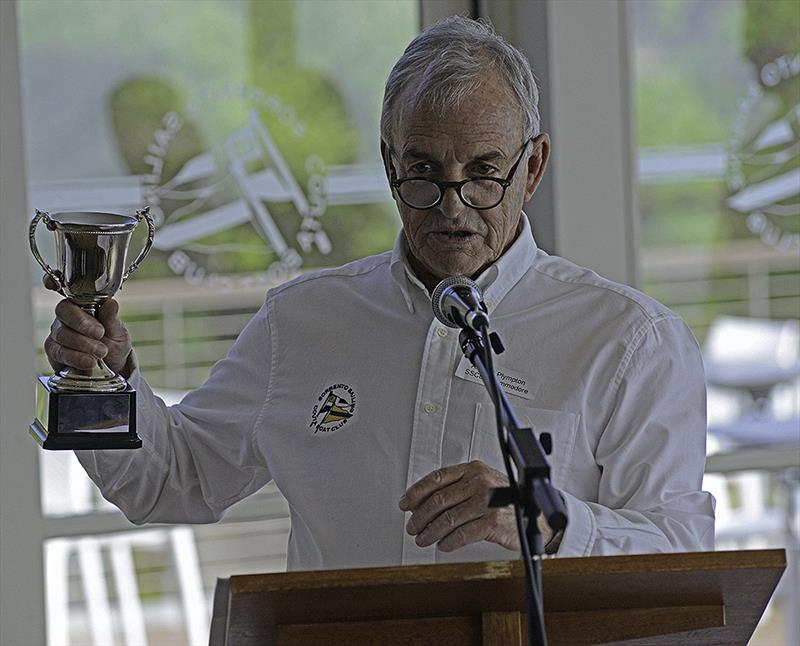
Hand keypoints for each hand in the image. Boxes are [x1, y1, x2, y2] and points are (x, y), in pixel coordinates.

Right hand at [43, 277, 131, 373]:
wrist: (113, 367)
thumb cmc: (114, 344)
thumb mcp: (119, 332)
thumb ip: (112, 319)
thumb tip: (111, 303)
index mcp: (84, 305)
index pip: (65, 289)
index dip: (53, 283)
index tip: (51, 284)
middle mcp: (68, 317)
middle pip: (64, 311)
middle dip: (82, 323)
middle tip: (100, 334)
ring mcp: (59, 334)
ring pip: (62, 333)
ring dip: (83, 344)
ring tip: (101, 352)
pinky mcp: (55, 352)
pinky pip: (59, 352)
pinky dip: (76, 357)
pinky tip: (89, 362)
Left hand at [399, 460, 552, 552]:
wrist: (536, 515)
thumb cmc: (506, 501)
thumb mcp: (482, 485)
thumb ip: (456, 489)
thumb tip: (421, 503)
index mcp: (473, 469)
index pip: (437, 478)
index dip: (416, 492)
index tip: (405, 504)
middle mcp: (479, 482)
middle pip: (439, 500)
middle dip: (420, 516)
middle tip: (412, 527)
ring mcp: (487, 502)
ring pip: (447, 519)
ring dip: (430, 532)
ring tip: (423, 539)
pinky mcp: (493, 522)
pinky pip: (462, 534)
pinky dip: (448, 542)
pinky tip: (443, 545)